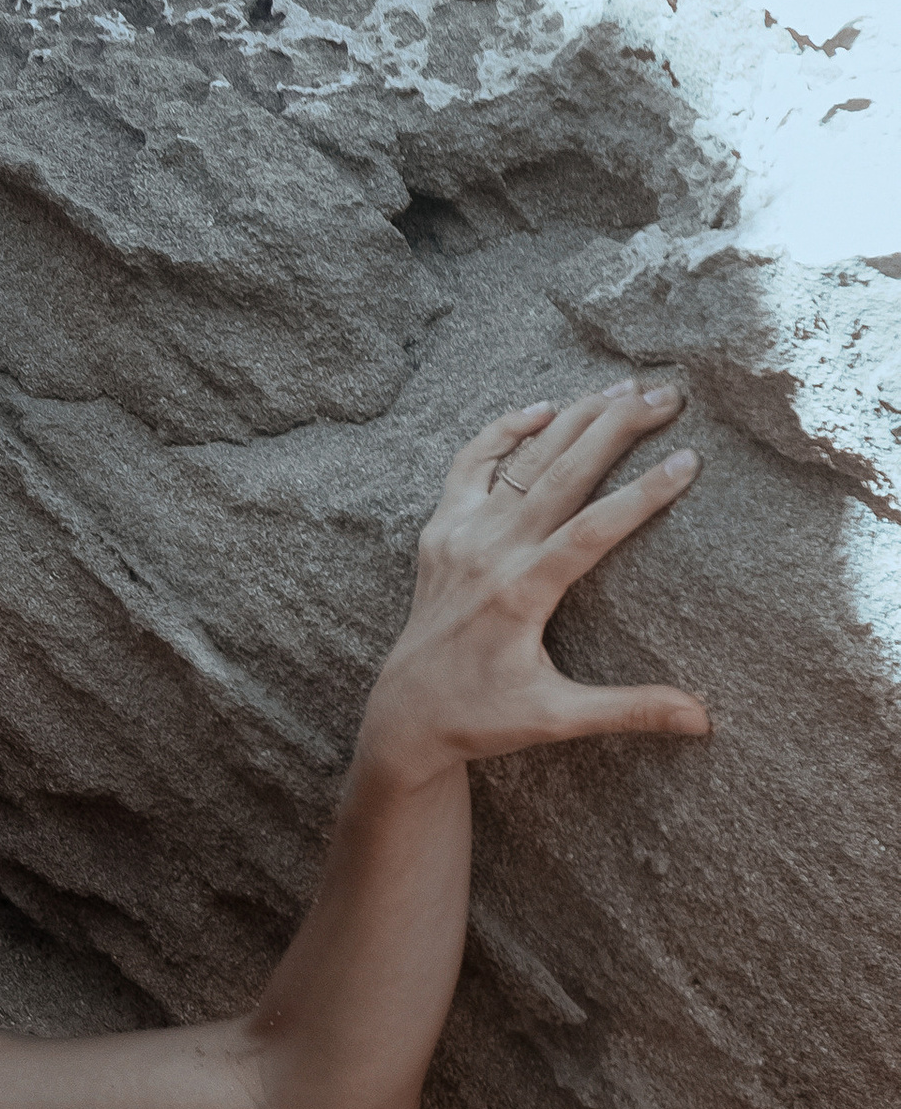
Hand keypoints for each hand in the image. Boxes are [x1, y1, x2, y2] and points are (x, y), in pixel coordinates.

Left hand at [358, 384, 710, 791]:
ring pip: (525, 460)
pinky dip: (504, 431)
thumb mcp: (557, 719)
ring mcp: (460, 537)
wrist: (405, 718)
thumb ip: (630, 710)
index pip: (593, 530)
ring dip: (576, 417)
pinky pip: (470, 465)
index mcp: (520, 595)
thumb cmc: (483, 719)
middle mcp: (489, 555)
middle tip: (672, 395)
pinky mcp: (440, 532)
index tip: (689, 460)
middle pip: (563, 474)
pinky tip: (546, 407)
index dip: (643, 494)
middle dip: (620, 428)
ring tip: (627, 387)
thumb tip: (703, 721)